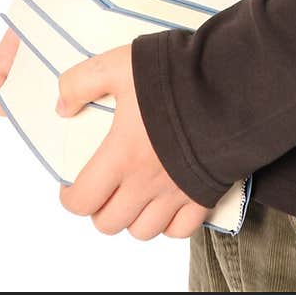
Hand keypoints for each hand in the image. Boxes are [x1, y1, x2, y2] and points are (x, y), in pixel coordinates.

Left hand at [56, 43, 209, 238]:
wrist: (234, 83)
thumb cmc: (177, 74)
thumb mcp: (121, 63)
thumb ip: (82, 82)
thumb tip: (61, 108)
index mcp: (122, 155)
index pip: (82, 200)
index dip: (70, 198)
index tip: (72, 186)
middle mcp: (147, 183)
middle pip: (109, 223)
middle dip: (100, 209)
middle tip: (104, 188)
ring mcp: (177, 193)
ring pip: (143, 231)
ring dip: (132, 218)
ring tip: (133, 196)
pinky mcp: (205, 194)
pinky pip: (180, 231)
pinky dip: (168, 224)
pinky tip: (165, 204)